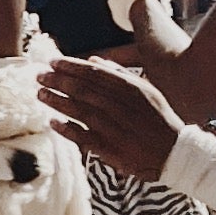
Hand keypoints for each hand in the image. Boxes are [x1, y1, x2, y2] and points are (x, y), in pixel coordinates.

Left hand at [42, 55, 176, 179]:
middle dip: (58, 81)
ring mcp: (114, 128)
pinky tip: (52, 122)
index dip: (71, 67)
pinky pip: (83, 137)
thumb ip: (120, 74)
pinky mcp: (110, 149)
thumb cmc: (159, 120)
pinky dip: (66, 129)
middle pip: (83, 90)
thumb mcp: (146, 91)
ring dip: (57, 101)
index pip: (95, 74)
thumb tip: (94, 61)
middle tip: (40, 75)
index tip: (53, 62)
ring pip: (80, 111)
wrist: (175, 153)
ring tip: (40, 94)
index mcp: (131, 90)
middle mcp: (121, 107)